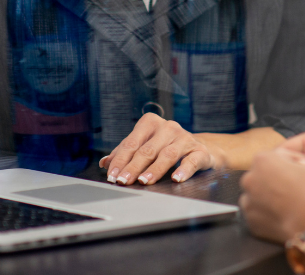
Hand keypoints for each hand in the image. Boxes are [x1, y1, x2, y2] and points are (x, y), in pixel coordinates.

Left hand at [98, 113, 220, 184]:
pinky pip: (191, 160)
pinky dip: (184, 170)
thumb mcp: (144, 146)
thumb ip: (125, 153)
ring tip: (144, 181)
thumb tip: (104, 163)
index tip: (112, 175)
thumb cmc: (165, 147)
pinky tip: (176, 178)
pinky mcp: (199, 150)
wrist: (198, 148)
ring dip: (154, 169)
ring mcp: (185, 138)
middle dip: (133, 167)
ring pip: (167, 154)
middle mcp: (168, 127)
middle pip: (147, 150)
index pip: (131, 143)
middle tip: (123, 181)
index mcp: (150, 123)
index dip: (120, 160)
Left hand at [240, 149, 304, 243]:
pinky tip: (286, 216)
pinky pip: (260, 215)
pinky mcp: (252, 224)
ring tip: (291, 203)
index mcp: (263, 160)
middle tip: (298, 187)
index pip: (279, 156)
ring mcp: (249, 204)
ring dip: (271, 197)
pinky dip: (270, 215)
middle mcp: (250, 180)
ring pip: (259, 196)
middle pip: (265, 175)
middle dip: (279, 178)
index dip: (296, 162)